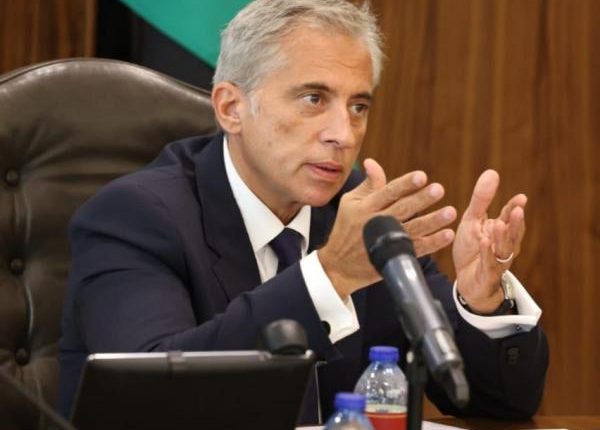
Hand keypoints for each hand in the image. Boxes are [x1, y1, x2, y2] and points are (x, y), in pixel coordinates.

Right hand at [319, 159, 456, 298]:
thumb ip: (368, 185)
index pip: (387, 193)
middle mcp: (376, 223)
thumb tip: (372, 162)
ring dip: (432, 221)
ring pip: (412, 230)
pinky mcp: (394, 257)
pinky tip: (447, 235)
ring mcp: (386, 242)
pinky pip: (416, 250)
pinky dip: (432, 243)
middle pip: (402, 209)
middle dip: (421, 200)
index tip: (421, 176)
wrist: (339, 265)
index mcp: (365, 208)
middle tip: (439, 189)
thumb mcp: (350, 203)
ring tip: (450, 212)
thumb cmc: (346, 228)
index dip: (404, 185)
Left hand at [453, 170, 526, 313]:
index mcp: (500, 231)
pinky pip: (489, 264)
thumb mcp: (472, 221)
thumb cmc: (472, 249)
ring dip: (502, 237)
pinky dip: (487, 254)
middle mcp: (504, 245)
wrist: (468, 281)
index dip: (514, 208)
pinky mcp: (487, 275)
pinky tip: (484, 242)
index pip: (508, 217)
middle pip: (512, 233)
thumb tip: (492, 172)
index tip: (520, 198)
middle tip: (517, 209)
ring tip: (499, 224)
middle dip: (515, 222)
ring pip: (504, 249)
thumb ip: (481, 200)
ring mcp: (498, 261)